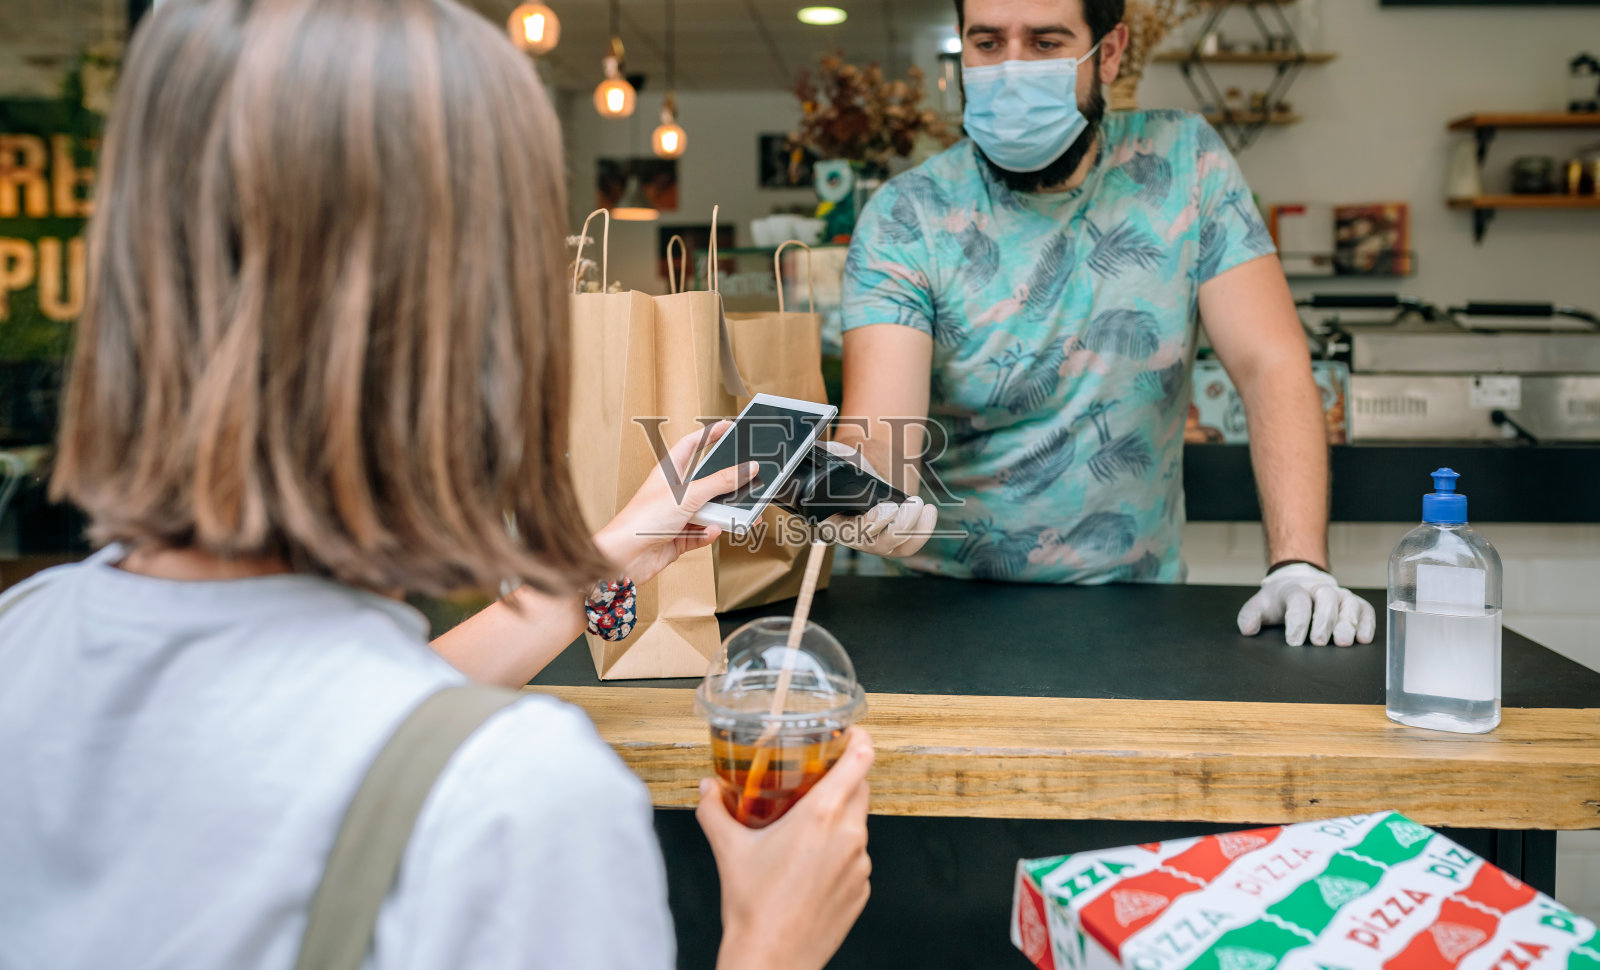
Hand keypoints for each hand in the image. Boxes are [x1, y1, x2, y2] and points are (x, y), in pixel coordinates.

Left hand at [594, 421, 756, 585]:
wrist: (625, 558)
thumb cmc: (640, 521)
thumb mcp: (687, 495)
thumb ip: (720, 482)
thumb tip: (747, 469)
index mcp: (668, 472)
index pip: (691, 445)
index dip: (708, 434)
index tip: (727, 427)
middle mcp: (672, 492)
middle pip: (706, 481)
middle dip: (725, 485)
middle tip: (744, 483)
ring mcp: (676, 515)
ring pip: (708, 510)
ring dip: (720, 515)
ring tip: (731, 516)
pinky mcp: (679, 537)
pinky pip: (703, 533)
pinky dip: (709, 534)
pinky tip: (710, 532)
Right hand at [700, 728, 873, 969]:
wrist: (771, 959)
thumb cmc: (754, 907)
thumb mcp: (729, 849)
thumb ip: (714, 810)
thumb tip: (707, 788)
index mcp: (822, 815)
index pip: (860, 761)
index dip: (859, 740)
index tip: (851, 733)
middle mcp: (849, 835)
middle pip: (861, 788)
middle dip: (843, 778)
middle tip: (816, 777)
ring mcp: (860, 864)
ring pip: (857, 824)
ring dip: (839, 819)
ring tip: (805, 830)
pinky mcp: (862, 889)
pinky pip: (855, 858)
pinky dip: (839, 853)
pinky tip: (809, 867)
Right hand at [816, 441, 936, 558]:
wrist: (849, 476)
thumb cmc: (839, 467)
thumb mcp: (834, 460)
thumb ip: (835, 459)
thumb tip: (838, 453)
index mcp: (833, 522)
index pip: (852, 532)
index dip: (873, 523)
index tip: (890, 506)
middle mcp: (854, 538)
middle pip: (880, 545)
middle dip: (902, 526)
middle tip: (915, 503)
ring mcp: (874, 541)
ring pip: (898, 548)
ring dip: (918, 531)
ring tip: (928, 509)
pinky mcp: (892, 538)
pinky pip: (909, 544)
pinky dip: (922, 530)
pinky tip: (929, 512)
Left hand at [1236, 563, 1376, 646]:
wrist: (1297, 584)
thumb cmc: (1279, 601)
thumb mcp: (1260, 605)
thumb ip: (1250, 616)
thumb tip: (1248, 630)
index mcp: (1294, 588)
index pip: (1297, 600)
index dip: (1296, 621)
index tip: (1293, 641)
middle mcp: (1320, 589)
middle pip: (1326, 599)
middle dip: (1323, 621)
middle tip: (1319, 642)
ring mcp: (1340, 595)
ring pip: (1349, 604)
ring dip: (1348, 623)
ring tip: (1343, 642)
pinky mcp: (1355, 604)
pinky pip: (1365, 610)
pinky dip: (1367, 623)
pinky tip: (1364, 639)